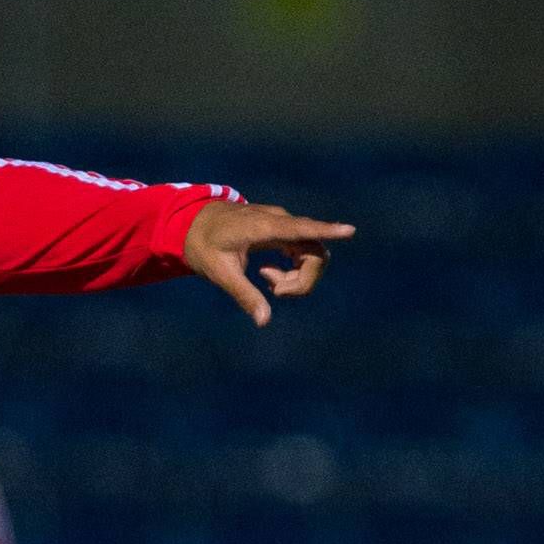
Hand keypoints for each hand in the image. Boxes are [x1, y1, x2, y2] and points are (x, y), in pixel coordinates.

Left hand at [182, 200, 354, 326]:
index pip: (301, 229)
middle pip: (314, 251)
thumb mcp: (220, 274)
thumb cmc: (204, 246)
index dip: (326, 231)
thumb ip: (244, 295)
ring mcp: (283, 225)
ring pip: (311, 253)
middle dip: (303, 280)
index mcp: (262, 227)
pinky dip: (292, 270)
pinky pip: (303, 251)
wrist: (194, 223)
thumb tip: (264, 321)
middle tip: (274, 292)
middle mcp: (279, 221)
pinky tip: (267, 274)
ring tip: (266, 281)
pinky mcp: (283, 231)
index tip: (349, 231)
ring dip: (297, 277)